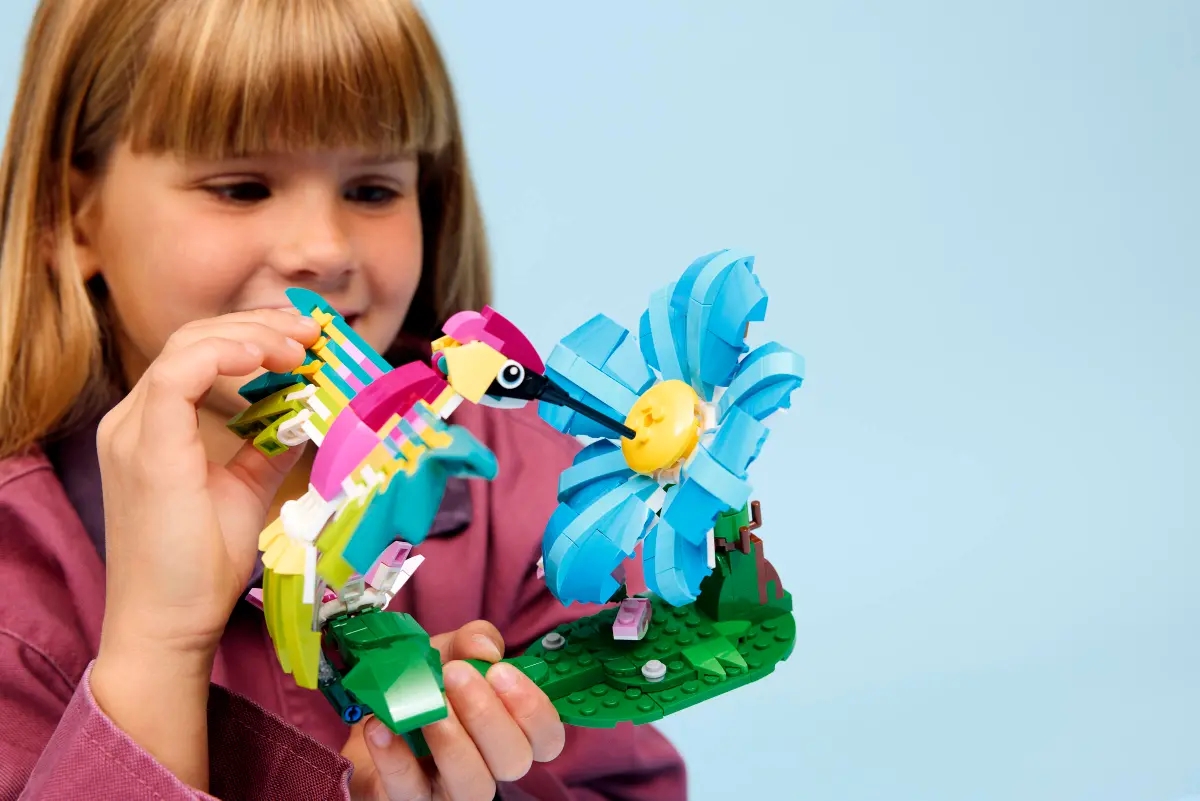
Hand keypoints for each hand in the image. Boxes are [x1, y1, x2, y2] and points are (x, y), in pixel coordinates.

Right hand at [94, 309, 319, 658]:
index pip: (200, 352)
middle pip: (195, 338)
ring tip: (300, 346)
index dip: (255, 335)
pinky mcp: (145, 447)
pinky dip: (225, 354)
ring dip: (251, 335)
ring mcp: (133, 430)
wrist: (169, 624)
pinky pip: (179, 373)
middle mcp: (134, 419)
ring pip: (188, 345)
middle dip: (260, 325)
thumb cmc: (201, 566)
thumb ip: (267, 447)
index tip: (309, 341)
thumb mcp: (246, 490)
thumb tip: (306, 414)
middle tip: (313, 332)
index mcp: (154, 426)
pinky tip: (266, 356)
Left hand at [344, 621, 566, 800]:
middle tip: (456, 674)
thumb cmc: (427, 682)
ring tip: (428, 706)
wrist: (373, 709)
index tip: (500, 671)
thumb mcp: (451, 650)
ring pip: (473, 786)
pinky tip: (382, 726)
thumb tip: (484, 649)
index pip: (547, 738)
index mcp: (511, 731)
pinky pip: (409, 791)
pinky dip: (395, 757)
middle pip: (514, 761)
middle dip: (487, 715)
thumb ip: (473, 641)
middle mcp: (490, 766)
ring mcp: (451, 790)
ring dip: (452, 741)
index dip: (533, 709)